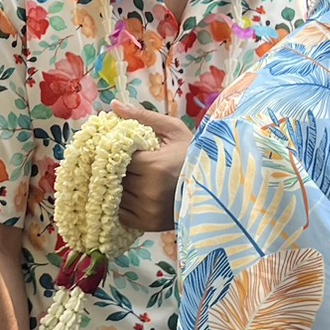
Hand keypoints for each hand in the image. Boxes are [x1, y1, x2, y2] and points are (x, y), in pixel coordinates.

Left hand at [111, 103, 192, 232]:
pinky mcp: (148, 224)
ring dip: (116, 186)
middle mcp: (149, 191)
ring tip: (126, 177)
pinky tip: (129, 194)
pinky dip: (120, 204)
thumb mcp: (173, 130)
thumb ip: (143, 117)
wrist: (216, 188)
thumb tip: (114, 105)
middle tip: (121, 162)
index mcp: (155, 166)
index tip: (120, 148)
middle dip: (115, 169)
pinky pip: (120, 214)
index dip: (116, 152)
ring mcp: (148, 210)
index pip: (118, 157)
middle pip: (115, 177)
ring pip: (115, 195)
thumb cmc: (193, 156)